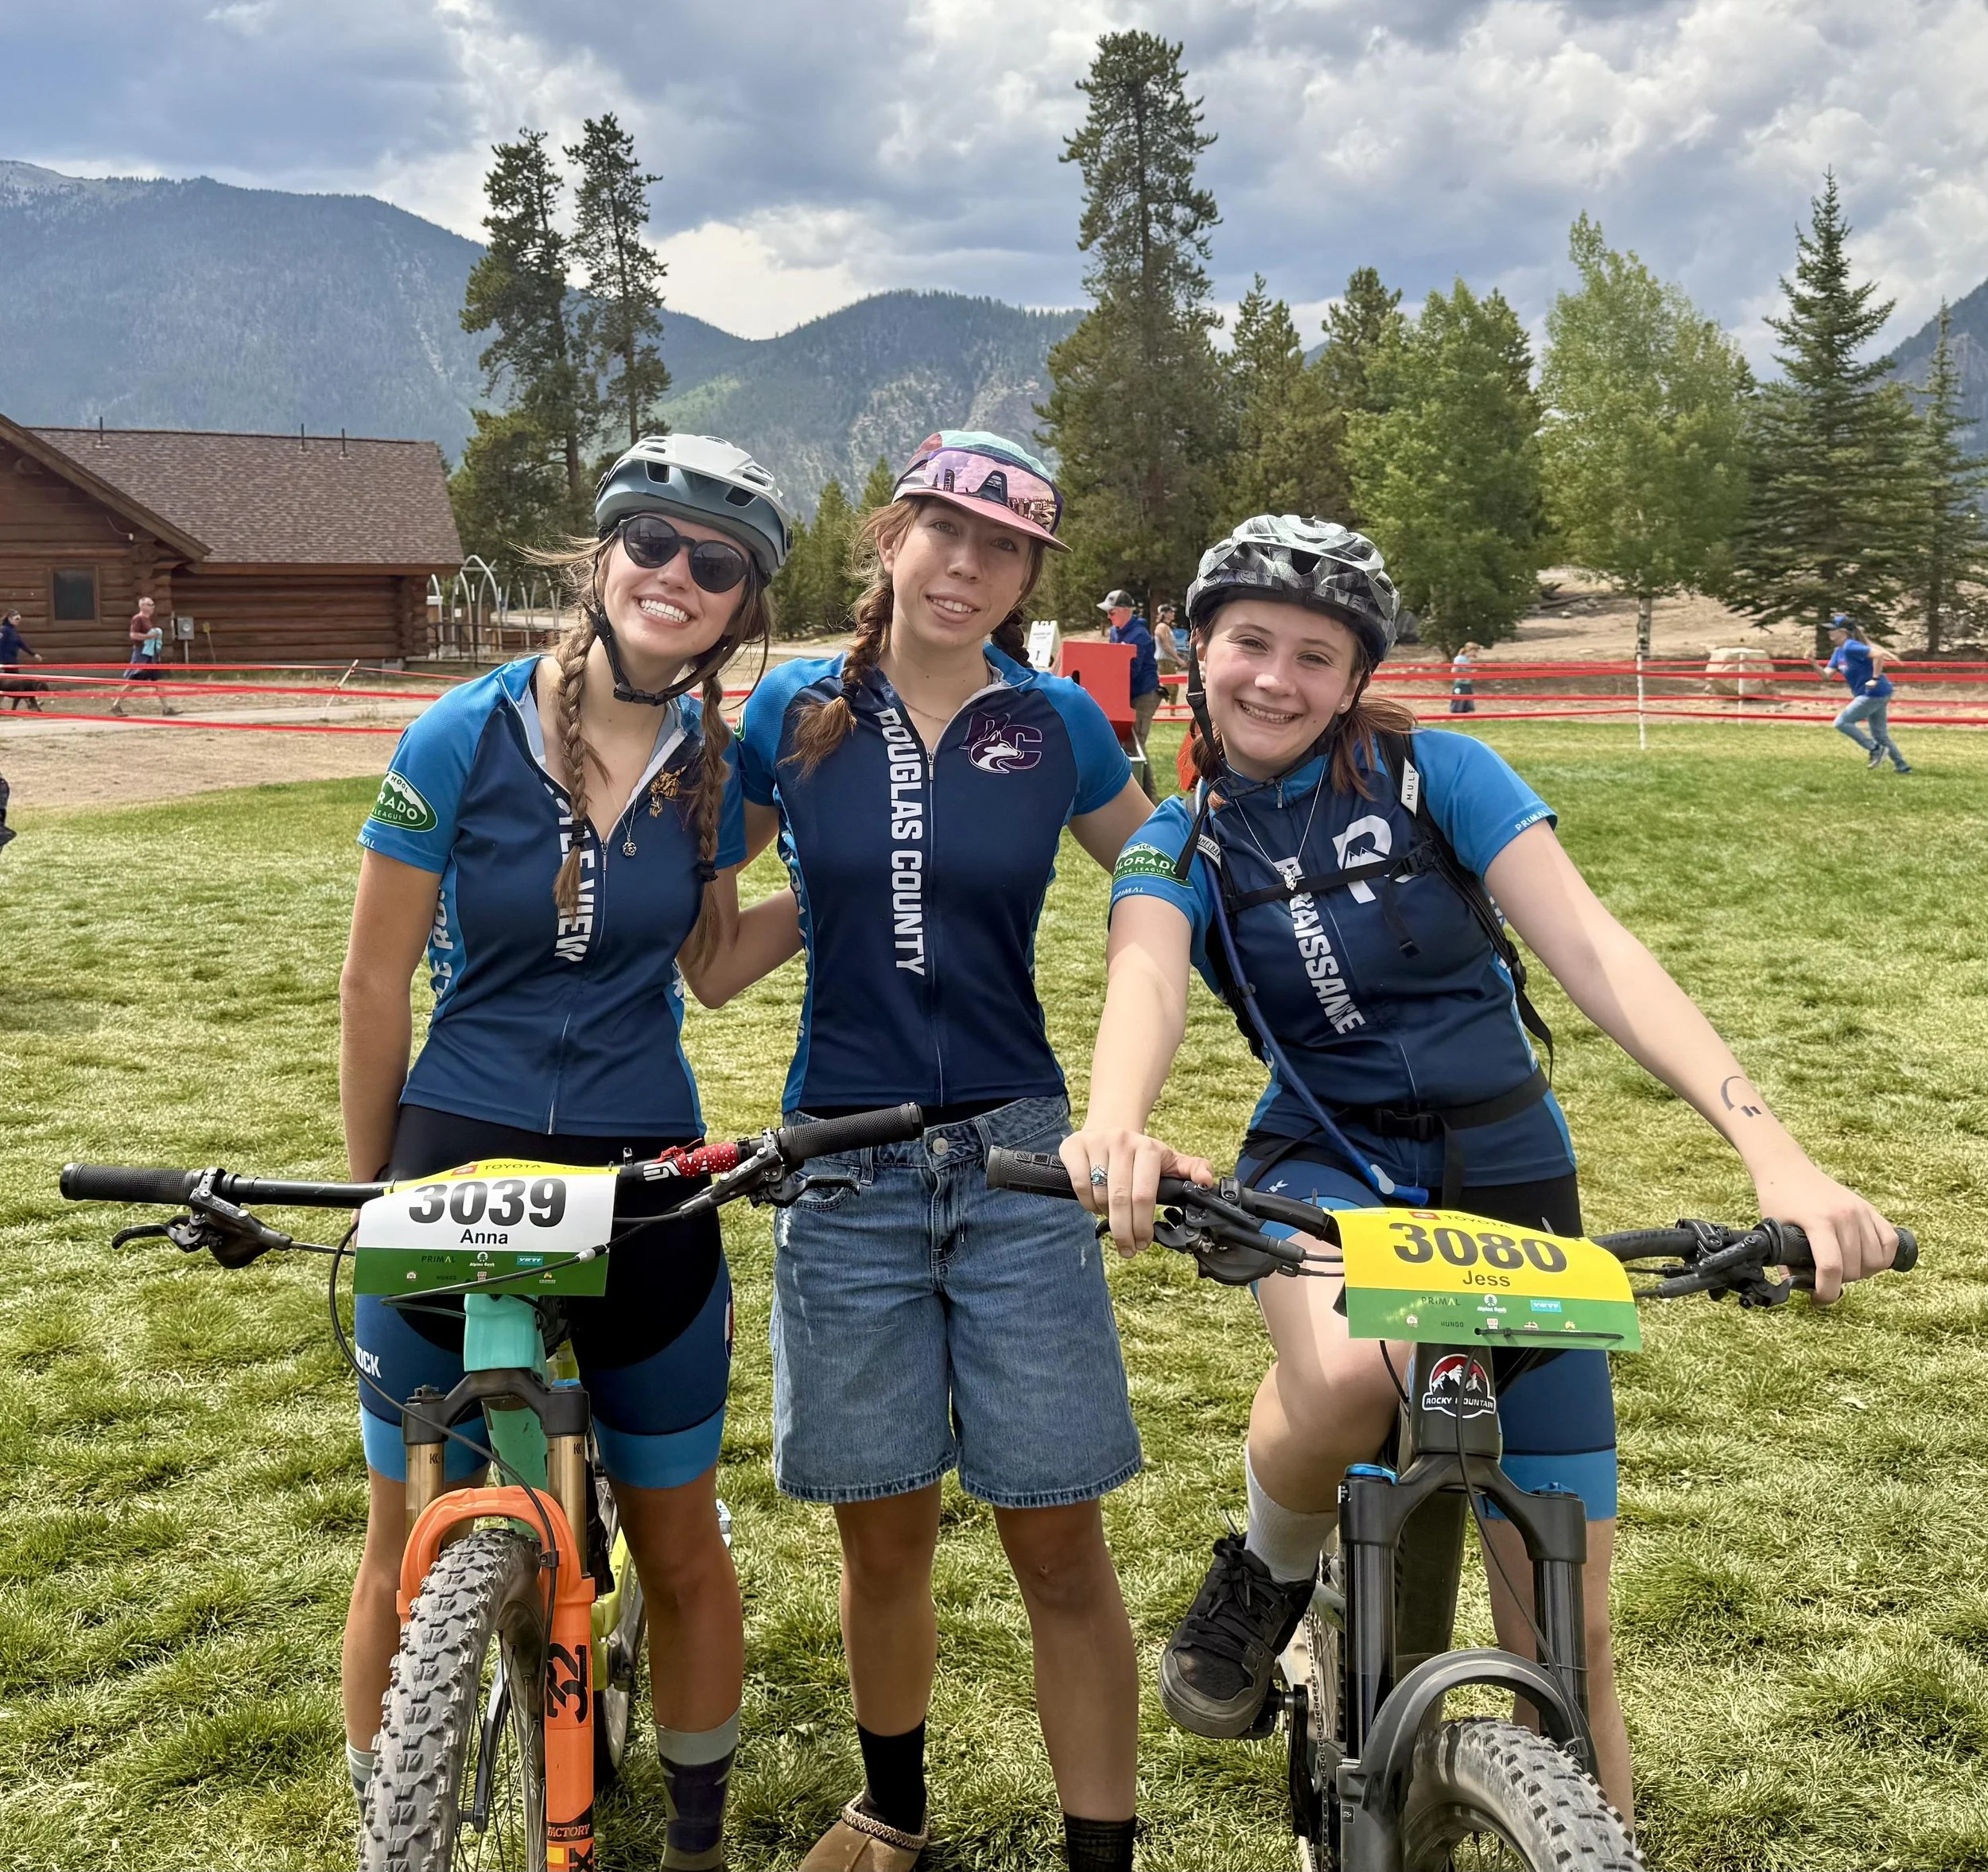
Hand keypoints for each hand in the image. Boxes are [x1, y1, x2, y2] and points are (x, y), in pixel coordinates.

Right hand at [1058, 1125, 1213, 1255]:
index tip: (1143, 1243)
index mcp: (1148, 1148)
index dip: (1143, 1225)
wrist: (1108, 1128)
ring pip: (1099, 1195)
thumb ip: (1193, 1170)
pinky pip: (1080, 1186)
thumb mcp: (1169, 1160)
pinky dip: (1087, 1204)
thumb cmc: (1140, 1153)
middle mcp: (1122, 1142)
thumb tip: (1207, 1182)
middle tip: (1128, 1249)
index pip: (1145, 1195)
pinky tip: (1096, 1208)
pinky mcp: (1074, 1147)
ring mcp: (1096, 1142)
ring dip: (1106, 1217)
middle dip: (1124, 1231)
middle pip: (1121, 1199)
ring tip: (1115, 1223)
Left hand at [1749, 1159, 1897, 1303]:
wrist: (1787, 1167)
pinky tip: (1866, 1260)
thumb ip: (1785, 1261)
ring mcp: (1860, 1211)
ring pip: (1877, 1259)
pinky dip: (1883, 1257)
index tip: (1819, 1300)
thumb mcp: (1773, 1229)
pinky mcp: (1869, 1208)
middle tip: (1826, 1280)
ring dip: (1862, 1272)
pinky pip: (1890, 1241)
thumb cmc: (1777, 1198)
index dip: (1827, 1291)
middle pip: (1856, 1268)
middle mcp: (1845, 1216)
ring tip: (1844, 1269)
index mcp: (1818, 1221)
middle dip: (1841, 1282)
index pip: (1832, 1267)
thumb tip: (1797, 1289)